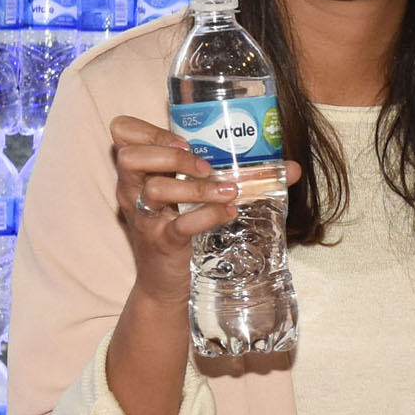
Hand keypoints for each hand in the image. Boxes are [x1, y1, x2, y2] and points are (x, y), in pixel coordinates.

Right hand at [111, 113, 298, 304]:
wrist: (165, 283)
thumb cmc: (181, 228)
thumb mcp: (195, 197)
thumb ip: (238, 176)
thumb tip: (292, 168)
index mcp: (138, 172)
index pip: (122, 133)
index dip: (148, 130)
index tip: (181, 140)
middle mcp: (133, 192)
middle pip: (130, 157)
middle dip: (170, 155)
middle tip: (204, 166)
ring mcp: (145, 218)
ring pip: (154, 190)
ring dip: (196, 186)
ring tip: (227, 189)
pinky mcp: (162, 243)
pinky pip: (180, 225)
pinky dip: (208, 215)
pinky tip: (230, 211)